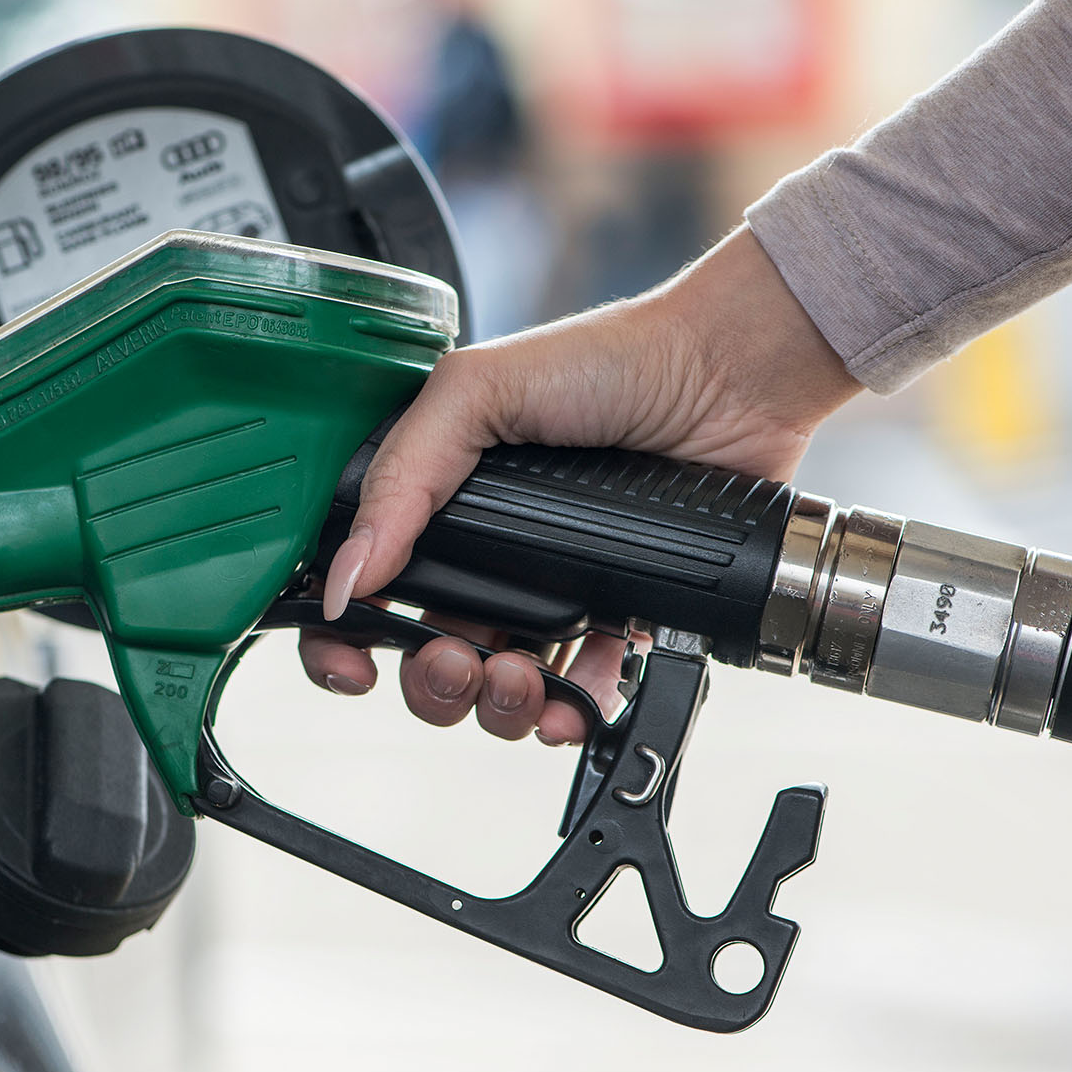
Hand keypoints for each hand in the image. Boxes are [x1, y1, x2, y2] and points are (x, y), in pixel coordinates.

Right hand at [299, 226, 861, 741]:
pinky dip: (569, 711)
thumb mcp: (475, 393)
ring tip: (518, 676)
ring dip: (495, 705)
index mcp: (436, 501)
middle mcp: (486, 552)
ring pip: (497, 688)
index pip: (363, 586)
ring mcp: (550, 589)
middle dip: (431, 683)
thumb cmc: (609, 360)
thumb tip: (346, 576)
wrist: (728, 376)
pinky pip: (580, 689)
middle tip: (455, 663)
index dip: (344, 640)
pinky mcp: (617, 614)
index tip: (353, 663)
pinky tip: (569, 701)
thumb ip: (401, 478)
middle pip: (425, 658)